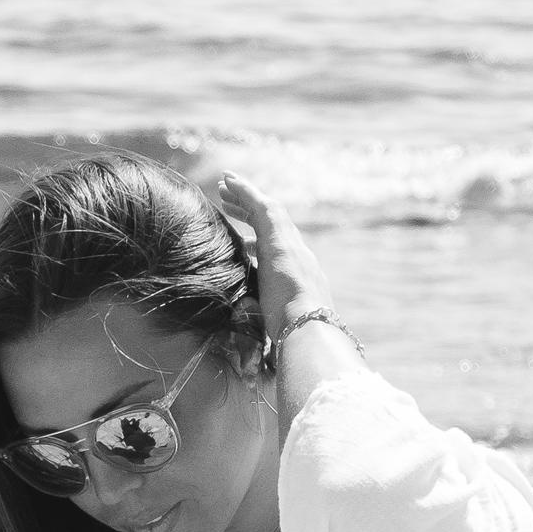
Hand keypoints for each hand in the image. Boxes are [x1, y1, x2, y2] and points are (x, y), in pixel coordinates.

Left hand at [213, 169, 331, 348]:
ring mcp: (291, 246)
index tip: (244, 243)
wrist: (308, 331)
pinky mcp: (279, 238)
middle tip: (229, 204)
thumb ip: (265, 332)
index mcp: (299, 279)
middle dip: (252, 214)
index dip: (260, 244)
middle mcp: (299, 257)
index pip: (279, 253)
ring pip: (268, 210)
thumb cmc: (292, 341)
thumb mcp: (275, 333)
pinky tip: (228, 181)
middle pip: (273, 227)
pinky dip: (245, 192)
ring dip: (246, 197)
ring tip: (224, 186)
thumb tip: (249, 350)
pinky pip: (261, 206)